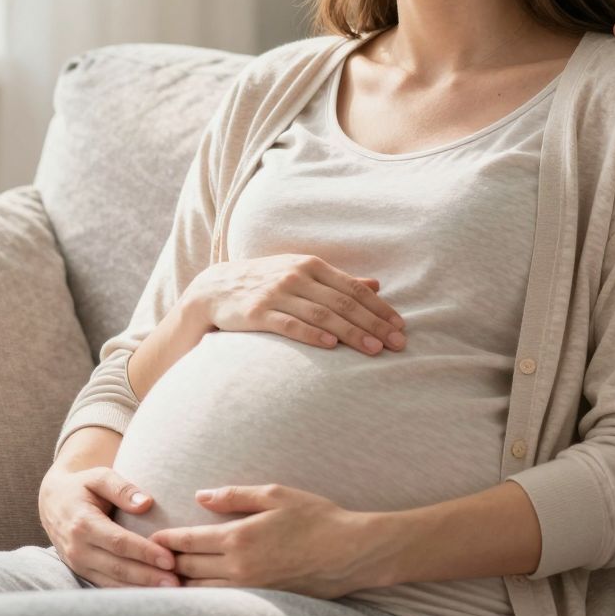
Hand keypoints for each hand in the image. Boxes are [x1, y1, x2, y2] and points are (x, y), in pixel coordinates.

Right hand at [36, 465, 181, 588]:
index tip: (170, 558)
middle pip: (117, 567)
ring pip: (112, 582)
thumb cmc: (82, 486)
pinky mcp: (81, 572)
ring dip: (141, 588)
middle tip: (176, 582)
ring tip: (170, 591)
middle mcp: (77, 548)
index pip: (119, 542)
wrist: (52, 502)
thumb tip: (146, 503)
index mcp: (82, 523)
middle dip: (148, 576)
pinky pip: (106, 586)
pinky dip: (129, 591)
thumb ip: (122, 488)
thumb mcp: (99, 476)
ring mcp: (77, 564)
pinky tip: (150, 594)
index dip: (145, 552)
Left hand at [150, 484, 386, 598]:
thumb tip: (200, 496)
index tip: (151, 538)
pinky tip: (197, 592)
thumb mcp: (275, 495)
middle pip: (188, 567)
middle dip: (167, 562)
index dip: (165, 540)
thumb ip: (234, 496)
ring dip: (181, 583)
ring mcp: (250, 588)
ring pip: (201, 591)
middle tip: (151, 558)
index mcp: (238, 538)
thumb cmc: (316, 517)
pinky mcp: (262, 601)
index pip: (187, 542)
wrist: (350, 552)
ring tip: (167, 577)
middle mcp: (239, 567)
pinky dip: (203, 597)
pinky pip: (222, 602)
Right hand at [182, 254, 407, 355]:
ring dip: (351, 332)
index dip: (379, 308)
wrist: (214, 290)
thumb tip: (376, 285)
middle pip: (343, 302)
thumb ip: (338, 281)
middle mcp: (296, 276)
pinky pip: (289, 324)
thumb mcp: (302, 275)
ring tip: (373, 349)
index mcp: (311, 266)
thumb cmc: (266, 284)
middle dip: (373, 324)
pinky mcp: (256, 312)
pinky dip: (311, 333)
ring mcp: (275, 293)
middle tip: (397, 344)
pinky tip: (330, 344)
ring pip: (321, 314)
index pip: (353, 289)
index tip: (400, 327)